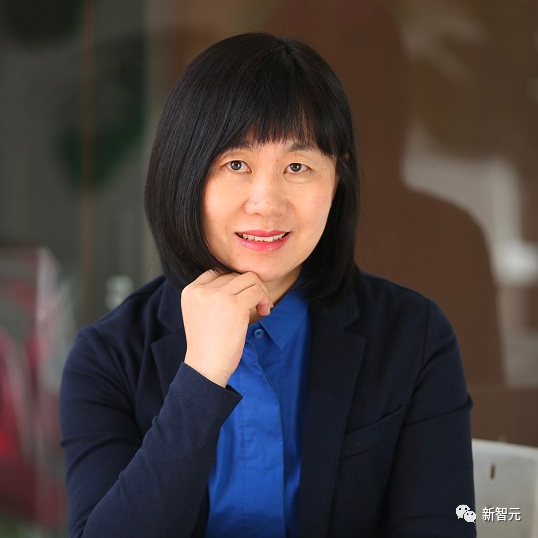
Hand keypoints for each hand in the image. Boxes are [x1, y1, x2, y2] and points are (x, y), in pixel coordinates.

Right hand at [181, 270, 272, 386]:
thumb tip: (243, 281)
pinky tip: (265, 312)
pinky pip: (257, 291)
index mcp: (191, 291)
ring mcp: (218, 296)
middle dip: (251, 287)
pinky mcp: (234, 305)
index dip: (235, 283)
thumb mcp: (201, 313)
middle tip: (258, 305)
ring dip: (261, 292)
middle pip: (235, 274)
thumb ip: (213, 295)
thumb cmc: (208, 345)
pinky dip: (265, 299)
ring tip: (263, 308)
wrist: (206, 368)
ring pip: (250, 279)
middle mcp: (202, 290)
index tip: (243, 299)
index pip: (218, 272)